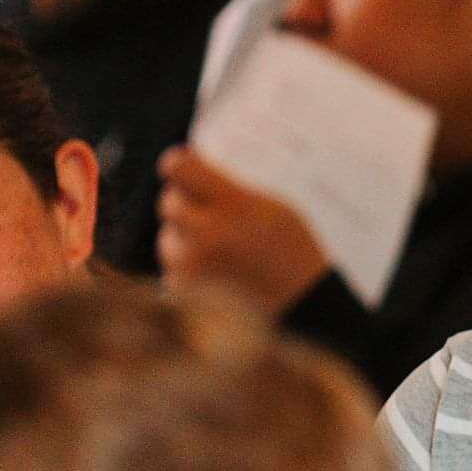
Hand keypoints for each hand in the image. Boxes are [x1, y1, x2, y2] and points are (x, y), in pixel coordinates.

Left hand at [157, 147, 332, 310]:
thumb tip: (186, 167)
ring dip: (186, 238)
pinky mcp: (183, 291)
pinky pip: (173, 267)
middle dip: (186, 204)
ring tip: (221, 251)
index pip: (178, 168)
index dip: (178, 164)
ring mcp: (192, 266)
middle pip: (169, 202)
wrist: (304, 306)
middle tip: (213, 217)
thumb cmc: (292, 253)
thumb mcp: (274, 208)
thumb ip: (230, 188)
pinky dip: (190, 268)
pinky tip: (218, 273)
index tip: (184, 168)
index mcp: (233, 207)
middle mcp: (207, 235)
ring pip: (168, 237)